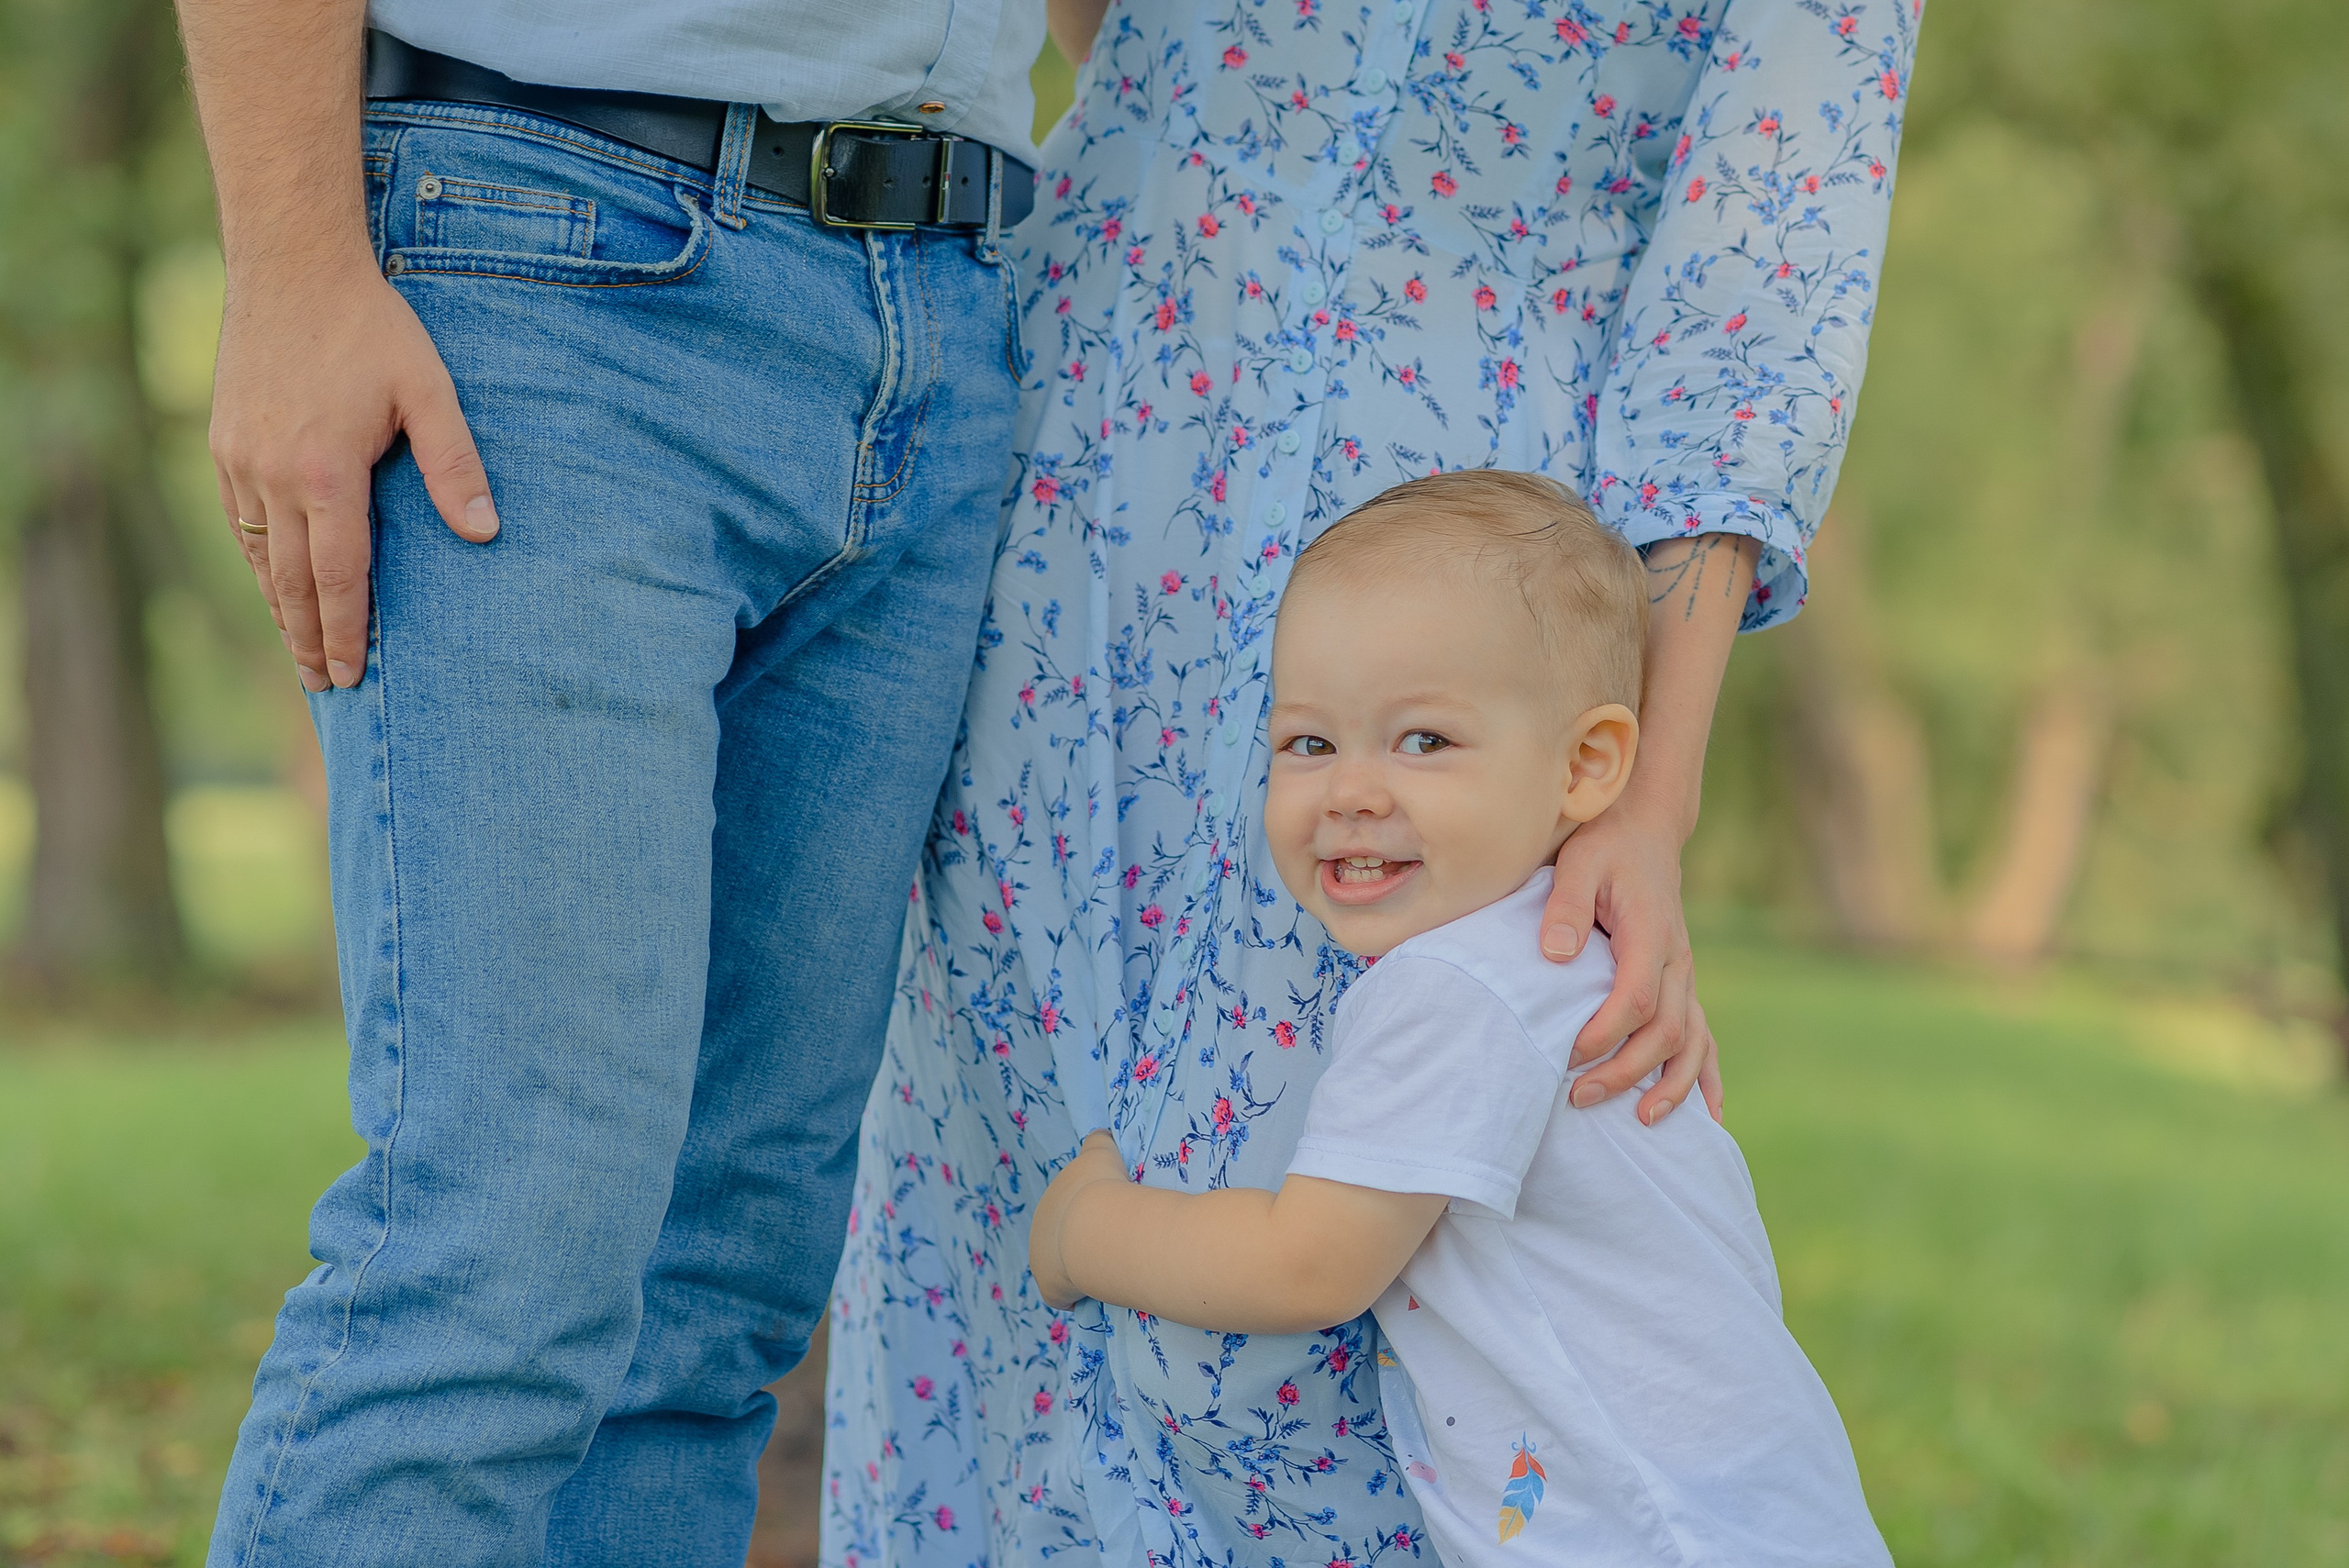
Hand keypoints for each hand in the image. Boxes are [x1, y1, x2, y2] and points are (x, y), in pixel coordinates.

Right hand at [211, 263, 496, 691]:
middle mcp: (273, 477)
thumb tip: (484, 532)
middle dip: (308, 639)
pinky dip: (257, 563)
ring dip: (279, 609)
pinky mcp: (223, 444)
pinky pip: (239, 523)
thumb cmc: (373, 328)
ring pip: (260, 557)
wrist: (291, 266)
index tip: (350, 675)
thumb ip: (455, 465)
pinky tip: (273, 584)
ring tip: (299, 652)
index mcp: (326, 474)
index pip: (339, 578)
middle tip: (324, 686)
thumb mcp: (429, 391)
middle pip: (292, 582)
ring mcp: (240, 461)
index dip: (347, 632)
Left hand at [1028, 1129, 1126, 1309]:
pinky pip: (1064, 1295)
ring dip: (1080, 1269)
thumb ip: (1100, 1140)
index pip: (1066, 1208)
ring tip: (1110, 1267)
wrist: (1095, 1225)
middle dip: (1082, 1241)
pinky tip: (1098, 1290)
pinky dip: (1079, 1295)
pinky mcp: (1050, 1287)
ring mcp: (1041, 1260)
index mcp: (1051, 1198)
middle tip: (1114, 1243)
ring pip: (1062, 1267)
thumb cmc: (1101, 1187)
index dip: (1086, 1212)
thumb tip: (1101, 1135)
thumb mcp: (1102, 1152)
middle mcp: (1039, 1227)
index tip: (1107, 1216)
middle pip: (1061, 1237)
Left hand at [1540, 803, 1723, 1126]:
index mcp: (1651, 935)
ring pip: (1692, 1041)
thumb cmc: (1605, 847)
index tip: (1567, 1056)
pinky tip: (1710, 1116)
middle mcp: (1677, 961)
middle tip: (1577, 1097)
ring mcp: (1685, 975)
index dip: (1605, 1034)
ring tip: (1642, 1120)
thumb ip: (1565, 907)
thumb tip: (1555, 955)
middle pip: (1664, 1031)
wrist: (1645, 830)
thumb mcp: (1577, 863)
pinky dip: (1706, 1076)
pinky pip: (1705, 1037)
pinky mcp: (1683, 983)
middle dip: (1625, 1071)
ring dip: (1672, 1085)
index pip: (1635, 999)